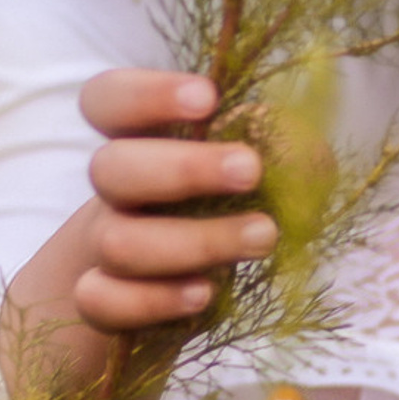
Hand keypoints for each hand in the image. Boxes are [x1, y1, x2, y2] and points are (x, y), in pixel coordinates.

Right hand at [0, 69, 277, 395]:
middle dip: (184, 168)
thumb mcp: (270, 175)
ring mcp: (106, 248)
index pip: (108, 100)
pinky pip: (100, 301)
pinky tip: (203, 294)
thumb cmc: (233, 211)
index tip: (207, 100)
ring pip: (118, 242)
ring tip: (263, 237)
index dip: (145, 94)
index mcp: (147, 141)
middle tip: (251, 170)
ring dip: (196, 240)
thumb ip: (288, 151)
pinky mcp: (108, 305)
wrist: (183, 293)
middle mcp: (119, 191)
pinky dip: (153, 299)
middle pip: (110, 167)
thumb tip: (297, 148)